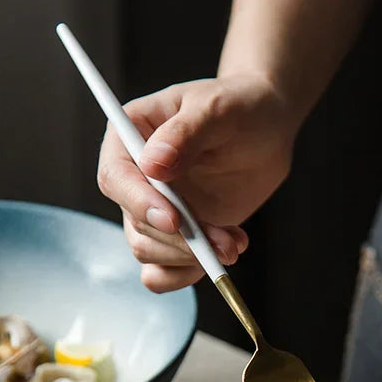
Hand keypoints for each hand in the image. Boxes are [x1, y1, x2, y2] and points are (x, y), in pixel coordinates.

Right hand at [96, 73, 297, 291]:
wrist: (265, 130)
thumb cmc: (238, 106)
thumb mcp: (216, 108)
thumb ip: (185, 133)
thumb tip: (152, 163)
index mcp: (130, 136)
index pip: (116, 178)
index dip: (140, 203)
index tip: (175, 220)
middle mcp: (135, 178)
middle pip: (136, 225)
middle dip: (181, 240)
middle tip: (225, 242)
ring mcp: (155, 210)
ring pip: (151, 252)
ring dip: (193, 258)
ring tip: (234, 242)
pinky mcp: (177, 235)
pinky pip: (163, 272)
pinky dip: (189, 274)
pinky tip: (223, 252)